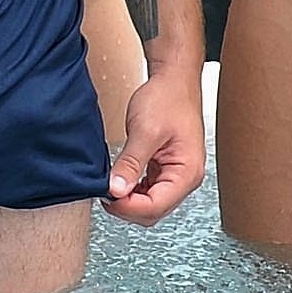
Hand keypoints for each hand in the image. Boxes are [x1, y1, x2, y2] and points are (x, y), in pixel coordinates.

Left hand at [103, 73, 206, 226]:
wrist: (174, 81)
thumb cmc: (168, 99)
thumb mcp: (144, 131)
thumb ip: (130, 163)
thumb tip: (116, 191)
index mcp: (187, 172)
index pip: (156, 206)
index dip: (128, 207)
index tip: (107, 195)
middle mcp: (185, 179)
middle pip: (153, 211)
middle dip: (127, 207)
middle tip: (104, 190)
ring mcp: (176, 176)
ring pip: (149, 205)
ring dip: (128, 201)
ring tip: (110, 185)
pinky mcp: (165, 171)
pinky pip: (148, 192)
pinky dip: (132, 192)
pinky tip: (120, 181)